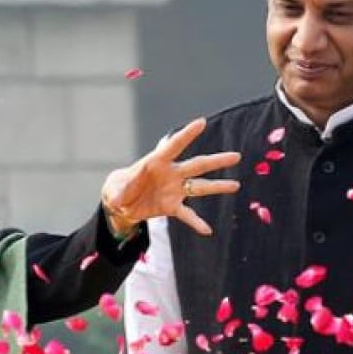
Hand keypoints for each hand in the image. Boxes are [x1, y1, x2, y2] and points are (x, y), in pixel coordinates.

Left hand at [100, 117, 239, 235]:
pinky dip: (196, 222)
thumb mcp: (116, 187)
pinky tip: (207, 230)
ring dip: (217, 186)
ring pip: (200, 187)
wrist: (121, 204)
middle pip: (197, 165)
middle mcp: (171, 174)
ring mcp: (174, 190)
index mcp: (156, 162)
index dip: (187, 134)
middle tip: (236, 156)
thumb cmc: (119, 188)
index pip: (174, 145)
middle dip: (216, 161)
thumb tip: (126, 189)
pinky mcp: (172, 207)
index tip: (201, 122)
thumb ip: (124, 187)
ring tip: (235, 185)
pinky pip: (187, 215)